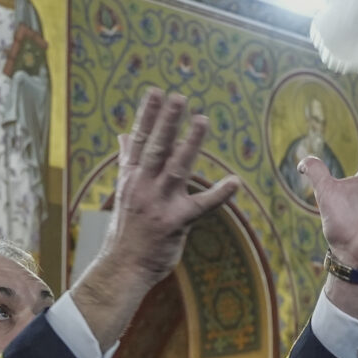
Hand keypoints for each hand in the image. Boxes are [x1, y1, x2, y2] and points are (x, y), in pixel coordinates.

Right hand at [69, 89, 240, 348]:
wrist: (123, 266)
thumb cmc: (127, 228)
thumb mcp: (123, 190)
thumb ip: (126, 160)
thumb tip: (122, 134)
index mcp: (131, 176)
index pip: (139, 140)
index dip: (147, 116)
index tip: (155, 92)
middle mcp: (143, 186)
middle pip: (156, 148)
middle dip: (167, 122)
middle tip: (177, 97)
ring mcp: (159, 204)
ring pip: (176, 168)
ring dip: (189, 144)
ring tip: (201, 120)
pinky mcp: (176, 222)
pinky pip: (202, 206)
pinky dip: (219, 194)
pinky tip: (234, 182)